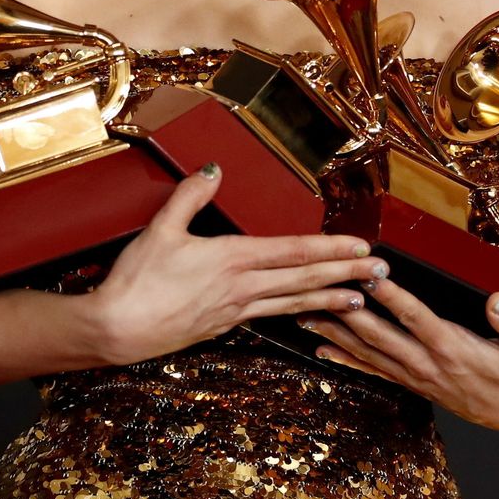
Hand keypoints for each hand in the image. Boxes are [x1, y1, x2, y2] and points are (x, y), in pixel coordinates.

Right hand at [90, 164, 387, 366]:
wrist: (116, 330)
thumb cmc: (136, 281)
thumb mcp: (160, 229)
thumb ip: (190, 196)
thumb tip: (214, 169)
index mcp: (231, 259)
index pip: (293, 252)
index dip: (330, 248)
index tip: (361, 248)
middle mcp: (241, 288)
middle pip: (303, 280)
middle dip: (345, 275)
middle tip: (381, 275)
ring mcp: (234, 312)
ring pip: (292, 304)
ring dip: (328, 300)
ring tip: (359, 301)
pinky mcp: (222, 328)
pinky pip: (269, 318)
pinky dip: (295, 314)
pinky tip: (304, 315)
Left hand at [299, 271, 498, 431]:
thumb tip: (498, 300)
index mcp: (454, 348)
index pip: (416, 318)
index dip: (392, 296)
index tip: (370, 274)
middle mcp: (428, 363)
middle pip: (380, 335)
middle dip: (348, 311)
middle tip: (321, 289)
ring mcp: (416, 376)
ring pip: (368, 353)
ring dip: (335, 333)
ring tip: (305, 314)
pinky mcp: (411, 383)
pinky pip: (372, 371)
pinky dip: (346, 360)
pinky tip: (322, 350)